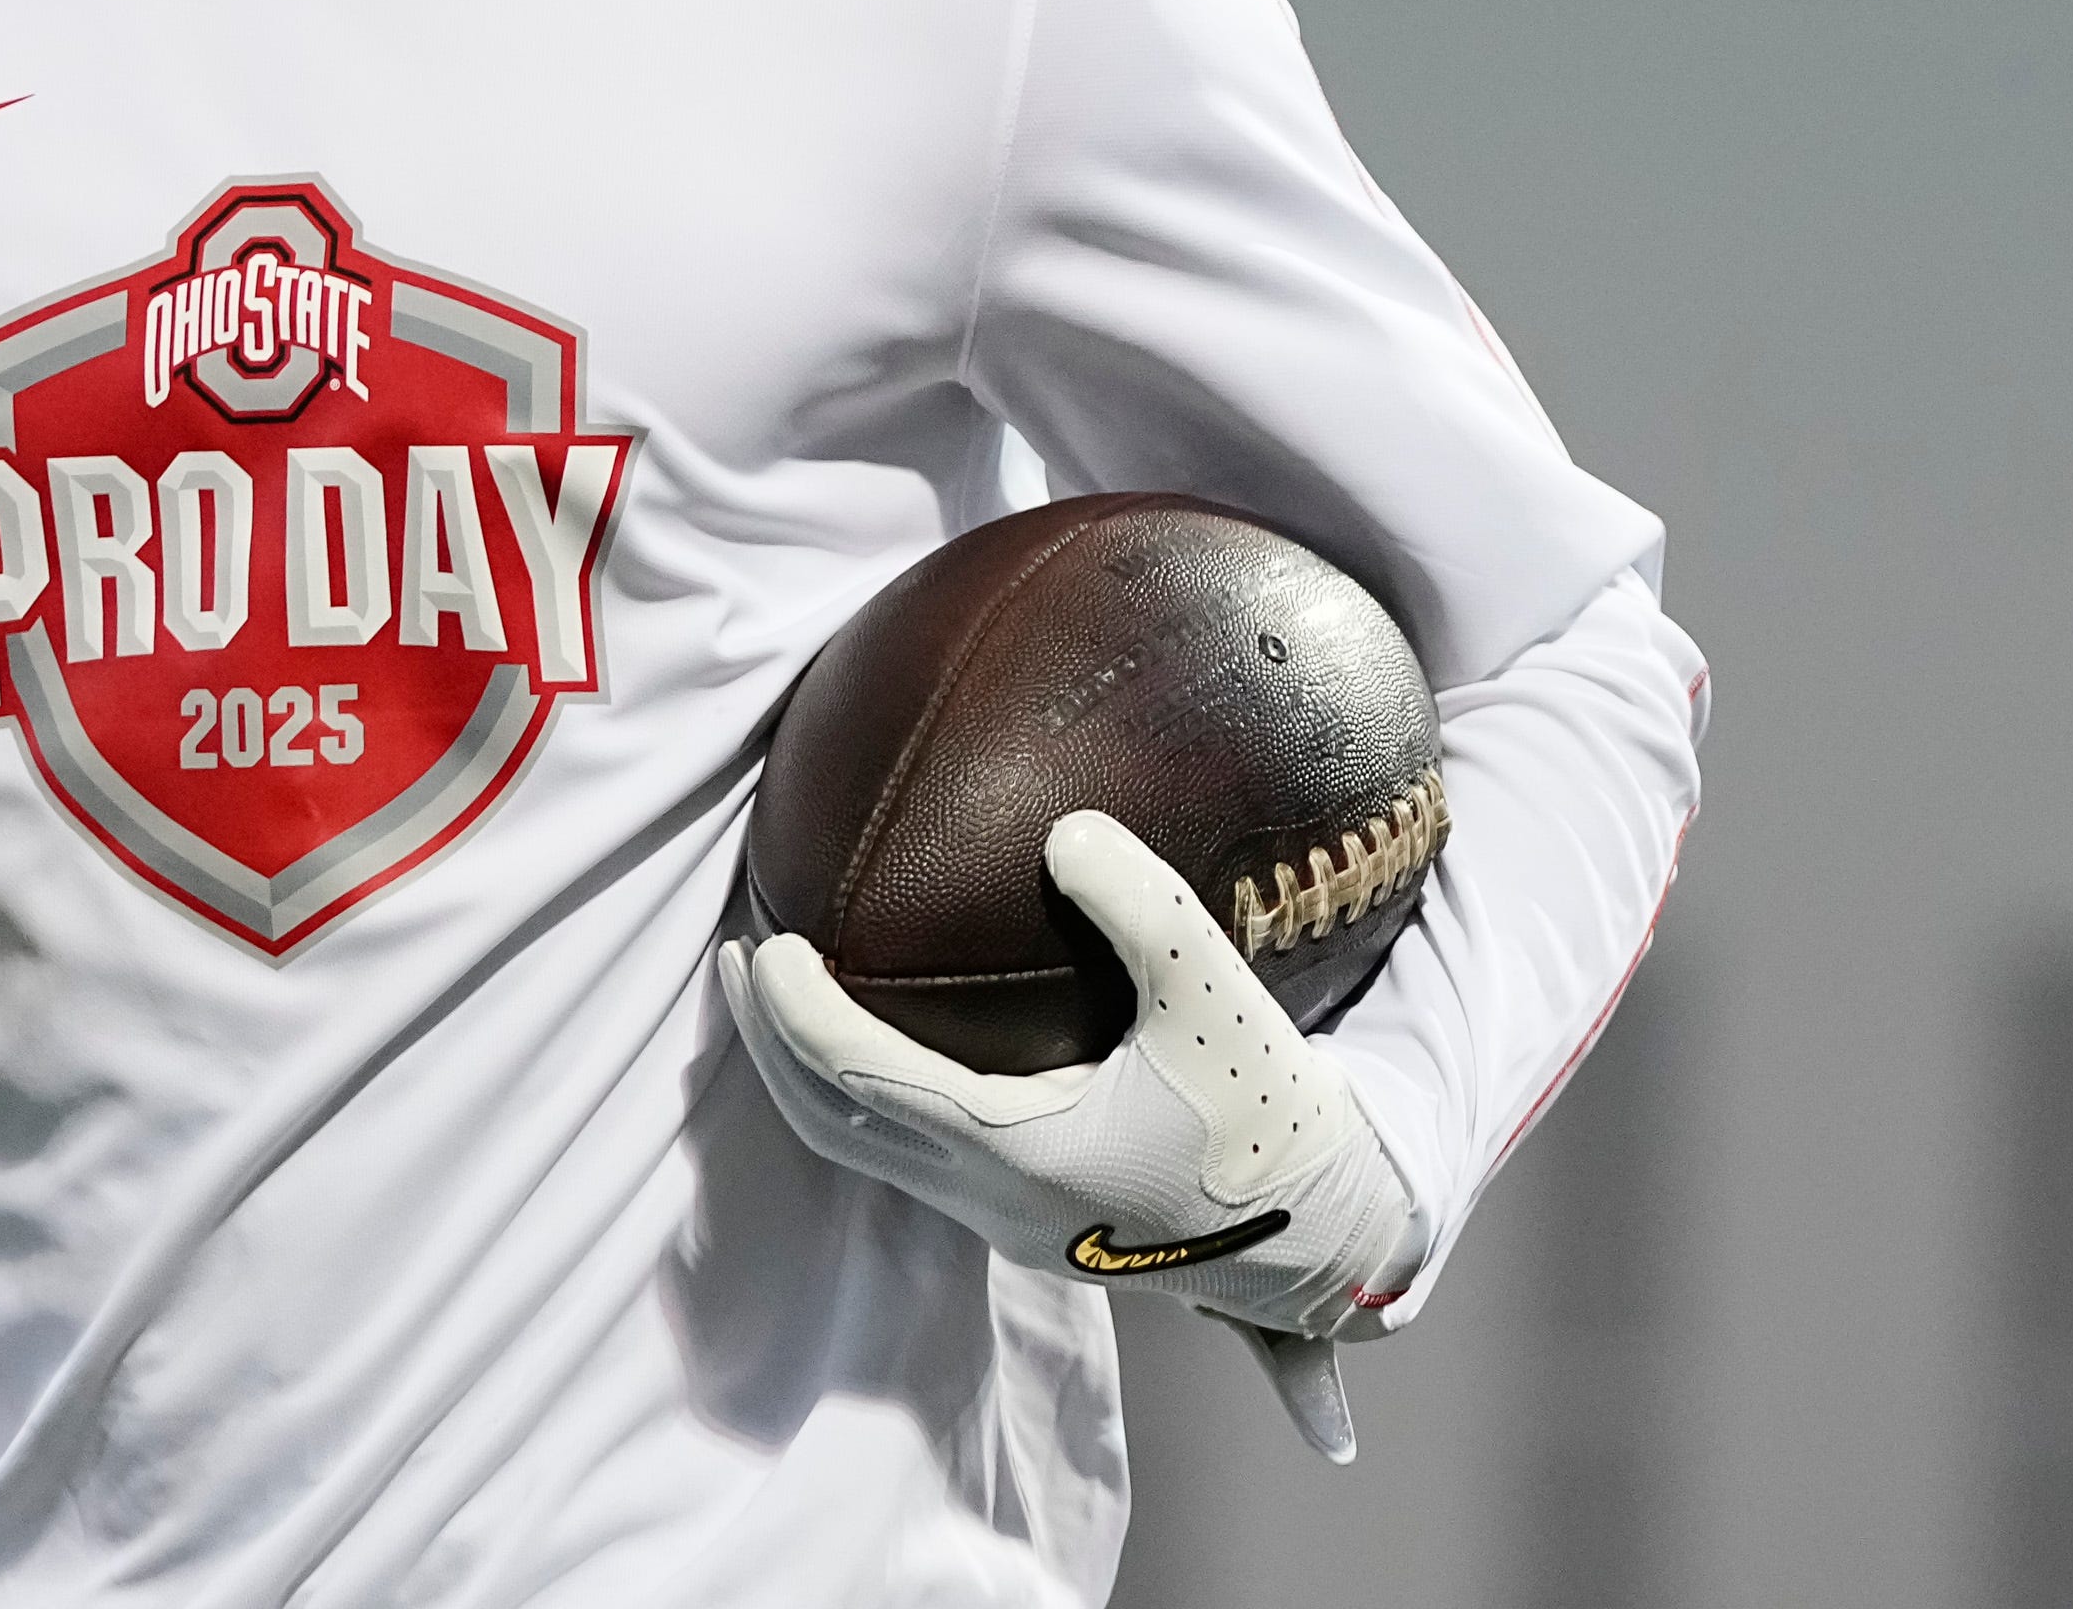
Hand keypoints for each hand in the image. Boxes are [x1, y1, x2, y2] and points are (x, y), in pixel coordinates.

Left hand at [718, 808, 1425, 1460]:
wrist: (1330, 1243)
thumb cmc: (1276, 1123)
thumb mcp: (1223, 1004)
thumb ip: (1146, 911)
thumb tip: (1066, 829)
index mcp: (1022, 1154)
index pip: (862, 1079)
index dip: (797, 1014)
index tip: (763, 942)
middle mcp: (995, 1203)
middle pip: (832, 1124)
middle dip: (771, 1043)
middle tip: (741, 954)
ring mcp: (1005, 1222)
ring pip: (864, 1150)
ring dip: (811, 1073)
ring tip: (782, 991)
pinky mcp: (1028, 1221)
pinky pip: (909, 1157)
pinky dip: (865, 1096)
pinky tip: (878, 1039)